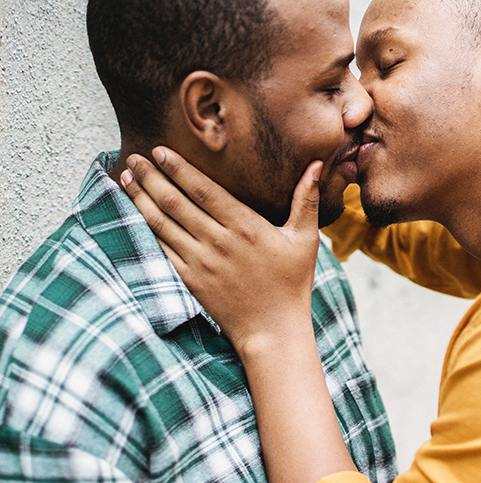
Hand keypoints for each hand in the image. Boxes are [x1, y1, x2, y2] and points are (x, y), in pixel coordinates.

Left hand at [120, 147, 322, 353]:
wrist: (274, 331)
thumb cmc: (292, 284)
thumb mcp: (306, 239)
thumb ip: (307, 199)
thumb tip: (318, 164)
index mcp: (246, 227)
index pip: (204, 191)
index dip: (179, 168)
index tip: (160, 151)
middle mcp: (219, 242)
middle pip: (176, 202)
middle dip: (151, 177)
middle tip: (134, 157)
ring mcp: (201, 263)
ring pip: (162, 224)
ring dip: (141, 199)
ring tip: (126, 178)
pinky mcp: (190, 281)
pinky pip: (162, 249)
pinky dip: (145, 229)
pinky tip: (135, 214)